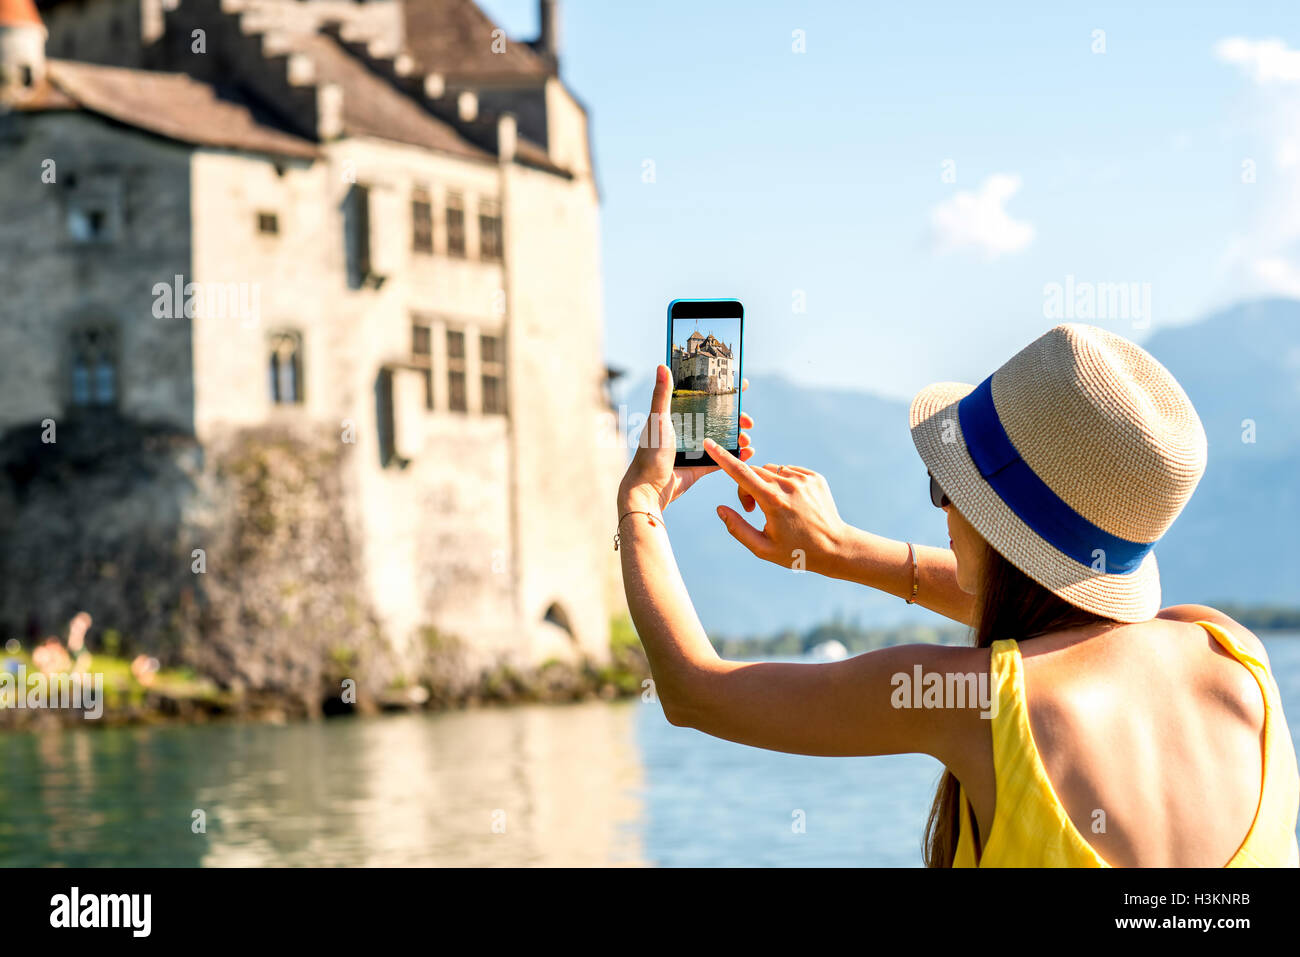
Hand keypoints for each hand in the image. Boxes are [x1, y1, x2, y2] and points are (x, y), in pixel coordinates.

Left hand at [618, 364, 754, 514]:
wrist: (649, 490)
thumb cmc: (650, 454)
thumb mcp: (658, 420)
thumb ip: (661, 395)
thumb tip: (662, 365)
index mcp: (676, 416)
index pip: (702, 397)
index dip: (721, 390)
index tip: (740, 384)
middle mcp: (686, 429)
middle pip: (717, 418)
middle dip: (735, 417)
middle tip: (747, 420)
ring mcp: (694, 448)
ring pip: (722, 437)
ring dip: (738, 436)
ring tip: (746, 439)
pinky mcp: (699, 466)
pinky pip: (722, 458)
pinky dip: (736, 455)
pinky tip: (748, 452)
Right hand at [705, 445, 848, 574]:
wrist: (835, 547)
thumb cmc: (796, 551)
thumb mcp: (762, 548)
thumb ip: (737, 528)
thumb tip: (721, 508)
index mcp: (773, 501)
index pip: (741, 473)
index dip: (722, 458)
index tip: (710, 443)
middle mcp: (788, 485)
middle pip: (753, 472)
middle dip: (746, 487)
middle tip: (752, 509)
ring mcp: (803, 479)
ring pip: (771, 471)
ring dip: (765, 484)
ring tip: (775, 507)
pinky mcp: (814, 477)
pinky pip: (788, 471)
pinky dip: (782, 483)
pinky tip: (790, 502)